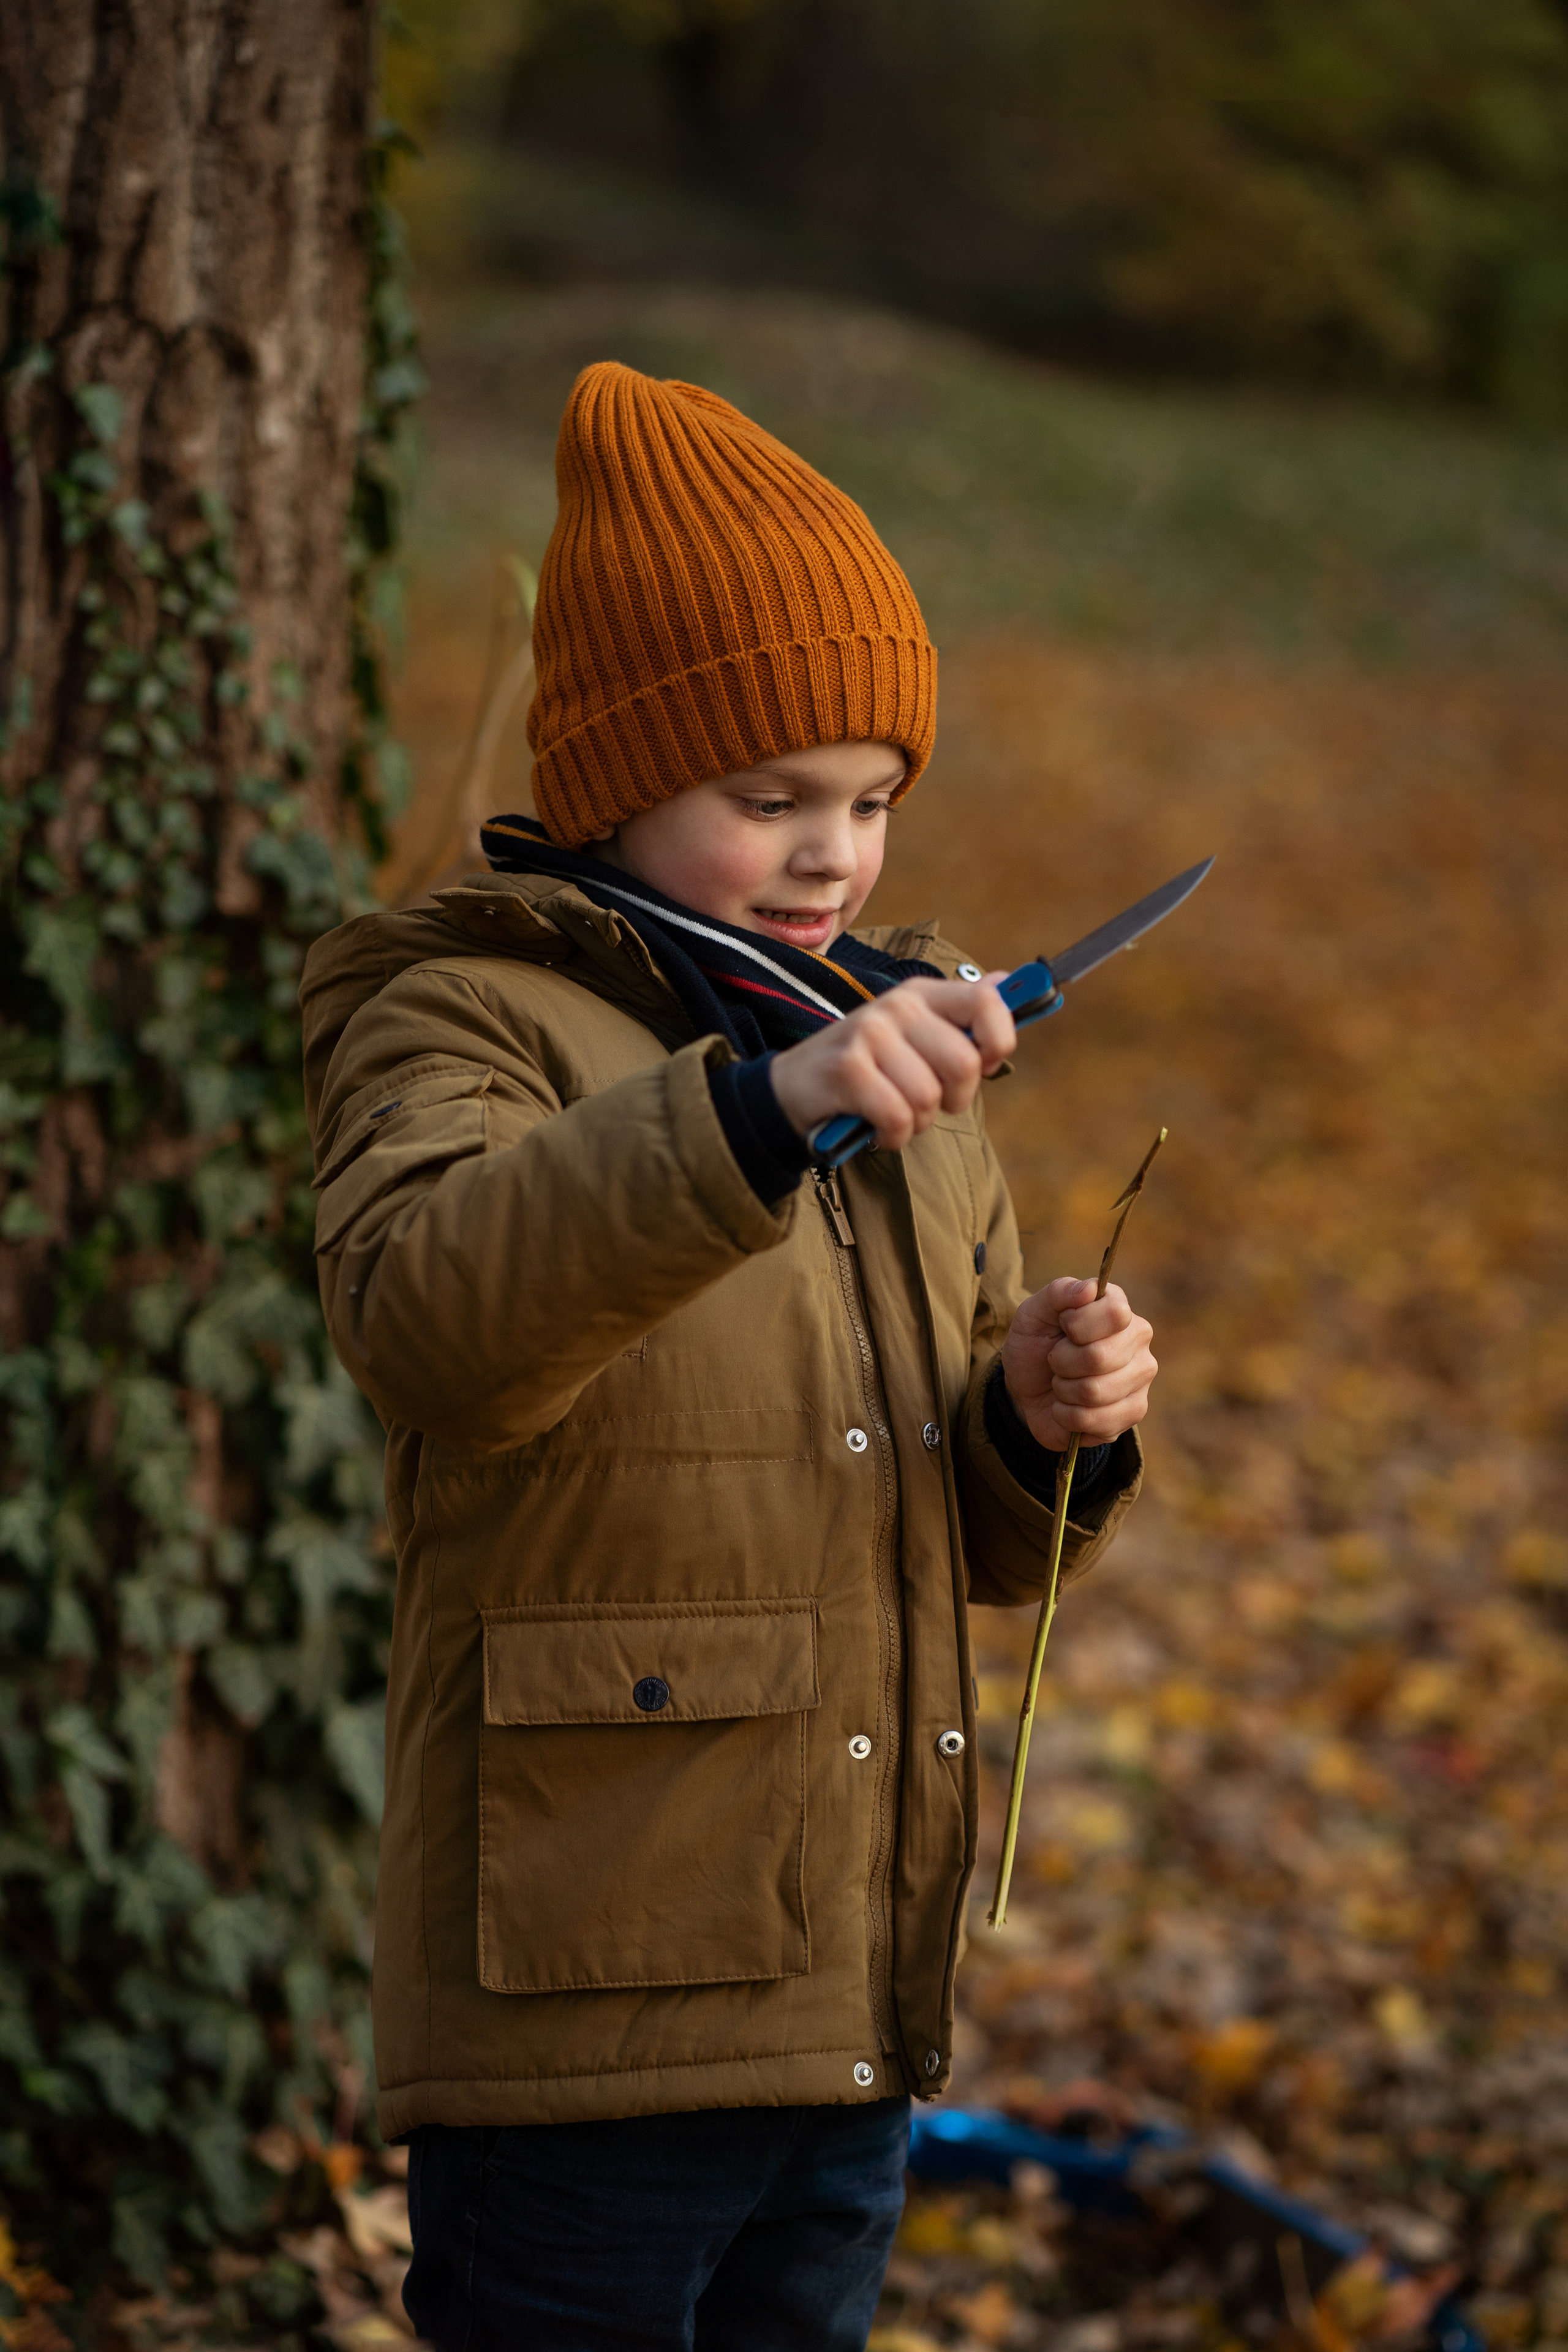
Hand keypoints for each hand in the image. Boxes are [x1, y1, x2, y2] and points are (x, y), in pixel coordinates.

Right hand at [769, 973, 1014, 1149]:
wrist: (793, 1089)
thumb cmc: (866, 1068)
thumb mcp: (913, 1035)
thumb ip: (959, 1013)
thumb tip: (1005, 982)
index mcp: (920, 994)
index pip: (986, 1003)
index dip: (999, 1041)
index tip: (985, 1065)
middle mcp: (897, 1006)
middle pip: (964, 1063)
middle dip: (954, 1100)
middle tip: (927, 1103)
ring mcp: (870, 1034)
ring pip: (929, 1097)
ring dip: (917, 1122)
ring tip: (893, 1114)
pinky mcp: (848, 1068)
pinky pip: (898, 1117)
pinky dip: (892, 1137)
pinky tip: (876, 1130)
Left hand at [999, 1277, 1155, 1452]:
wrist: (1028, 1389)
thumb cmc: (1036, 1345)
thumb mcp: (1033, 1314)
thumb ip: (1058, 1293)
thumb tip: (1089, 1289)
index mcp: (1118, 1307)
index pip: (1114, 1313)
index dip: (1076, 1324)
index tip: (1062, 1327)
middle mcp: (1138, 1339)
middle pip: (1099, 1357)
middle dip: (1062, 1362)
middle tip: (1056, 1360)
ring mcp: (1141, 1377)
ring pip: (1095, 1392)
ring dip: (1063, 1390)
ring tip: (1062, 1383)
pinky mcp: (1135, 1411)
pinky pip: (1096, 1421)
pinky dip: (1067, 1416)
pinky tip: (1068, 1407)